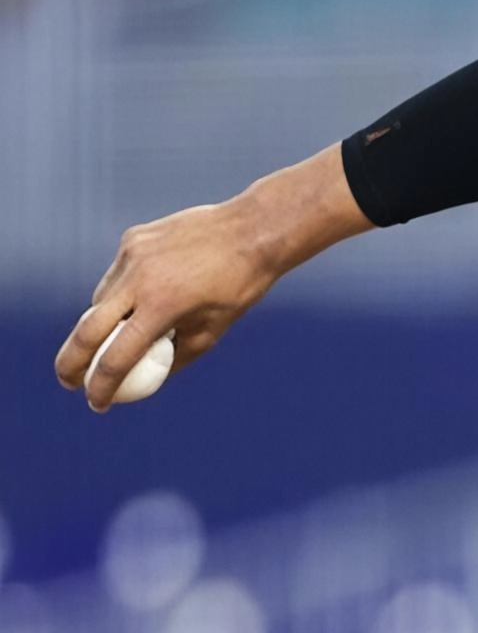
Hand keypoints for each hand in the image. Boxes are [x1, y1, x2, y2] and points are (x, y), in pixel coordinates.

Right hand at [55, 201, 284, 410]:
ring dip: (100, 323)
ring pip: (100, 300)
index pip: (116, 358)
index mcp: (162, 306)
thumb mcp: (213, 330)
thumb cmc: (240, 285)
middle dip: (71, 363)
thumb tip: (146, 379)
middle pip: (86, 330)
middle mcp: (139, 279)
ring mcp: (131, 255)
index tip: (96, 403)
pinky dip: (121, 291)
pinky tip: (142, 295)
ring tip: (122, 333)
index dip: (101, 387)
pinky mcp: (132, 239)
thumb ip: (177, 356)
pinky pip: (116, 274)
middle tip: (69, 382)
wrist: (254, 229)